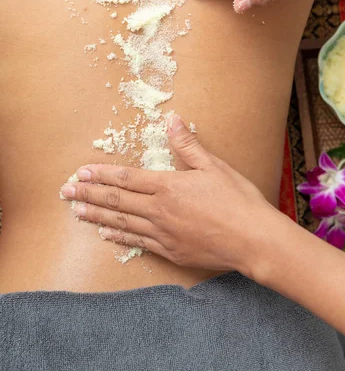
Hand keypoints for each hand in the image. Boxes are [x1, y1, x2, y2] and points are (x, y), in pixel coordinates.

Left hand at [61, 117, 277, 273]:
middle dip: (88, 195)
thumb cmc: (237, 200)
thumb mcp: (214, 166)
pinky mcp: (171, 251)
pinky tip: (106, 234)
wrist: (253, 240)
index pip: (126, 178)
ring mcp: (163, 233)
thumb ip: (188, 144)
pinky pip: (138, 242)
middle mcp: (159, 210)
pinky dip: (119, 237)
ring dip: (97, 215)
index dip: (101, 175)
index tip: (80, 172)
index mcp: (169, 186)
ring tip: (76, 211)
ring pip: (122, 222)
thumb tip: (172, 119)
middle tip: (65, 192)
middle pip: (117, 201)